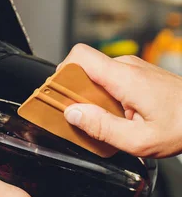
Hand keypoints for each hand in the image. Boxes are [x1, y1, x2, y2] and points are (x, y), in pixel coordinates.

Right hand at [60, 44, 181, 157]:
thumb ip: (101, 128)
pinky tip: (112, 118)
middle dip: (74, 95)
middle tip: (80, 119)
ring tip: (100, 122)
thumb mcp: (138, 140)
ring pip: (94, 78)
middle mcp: (127, 68)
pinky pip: (106, 83)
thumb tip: (72, 115)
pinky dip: (101, 100)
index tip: (58, 96)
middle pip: (83, 70)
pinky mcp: (135, 77)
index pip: (79, 56)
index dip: (61, 74)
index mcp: (124, 78)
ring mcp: (132, 70)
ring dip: (88, 100)